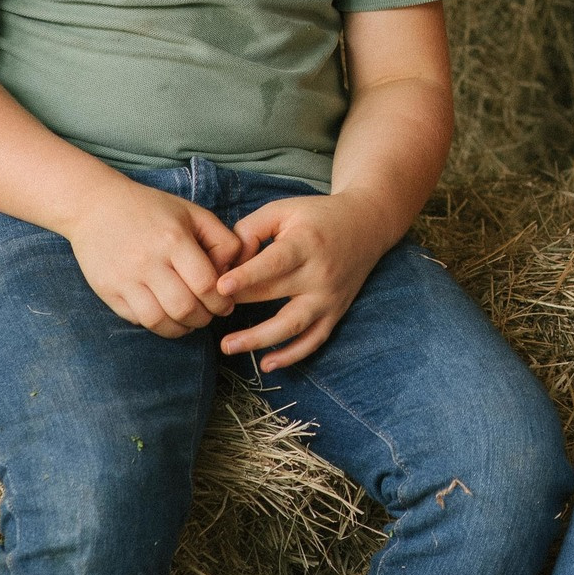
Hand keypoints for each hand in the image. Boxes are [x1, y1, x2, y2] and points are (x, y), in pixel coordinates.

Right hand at [64, 178, 243, 336]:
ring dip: (181, 329)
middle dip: (205, 318)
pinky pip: (137, 320)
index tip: (226, 304)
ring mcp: (125, 280)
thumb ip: (221, 239)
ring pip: (160, 322)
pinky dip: (156, 324)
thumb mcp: (192, 213)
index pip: (206, 284)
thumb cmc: (150, 208)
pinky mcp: (108, 292)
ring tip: (190, 321)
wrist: (95, 206)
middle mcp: (148, 262)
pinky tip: (166, 315)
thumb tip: (232, 272)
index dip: (221, 301)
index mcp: (173, 239)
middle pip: (185, 308)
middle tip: (210, 315)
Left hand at [214, 189, 395, 370]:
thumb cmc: (317, 216)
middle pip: (275, 294)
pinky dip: (292, 356)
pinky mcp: (336, 312)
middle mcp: (320, 273)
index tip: (220, 287)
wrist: (367, 224)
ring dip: (259, 340)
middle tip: (206, 312)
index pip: (275, 263)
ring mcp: (329, 297)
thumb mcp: (284, 210)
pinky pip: (314, 340)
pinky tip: (266, 365)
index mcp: (306, 243)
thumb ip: (250, 229)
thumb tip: (224, 261)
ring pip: (293, 326)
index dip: (247, 275)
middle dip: (239, 304)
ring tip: (228, 346)